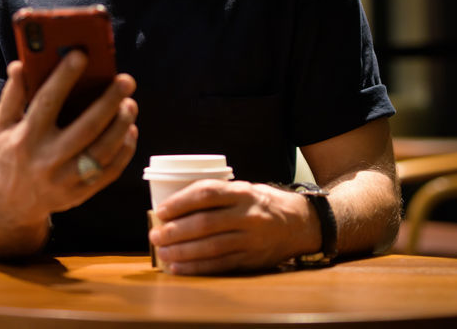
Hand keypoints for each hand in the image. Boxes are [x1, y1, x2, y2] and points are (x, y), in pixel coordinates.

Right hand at [0, 51, 137, 232]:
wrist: (12, 205)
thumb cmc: (10, 155)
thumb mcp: (2, 125)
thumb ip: (13, 95)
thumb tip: (21, 64)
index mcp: (25, 137)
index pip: (47, 102)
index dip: (64, 77)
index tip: (81, 55)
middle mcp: (46, 160)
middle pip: (86, 128)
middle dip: (109, 102)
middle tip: (126, 80)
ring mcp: (66, 180)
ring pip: (102, 151)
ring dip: (121, 125)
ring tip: (131, 104)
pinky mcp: (80, 194)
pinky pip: (110, 171)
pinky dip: (124, 150)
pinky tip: (130, 130)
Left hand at [149, 180, 316, 273]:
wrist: (300, 223)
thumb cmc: (261, 204)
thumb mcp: (243, 189)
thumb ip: (216, 195)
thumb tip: (173, 205)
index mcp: (243, 192)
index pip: (207, 193)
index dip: (181, 202)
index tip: (161, 210)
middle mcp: (248, 215)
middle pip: (205, 223)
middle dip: (176, 230)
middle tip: (155, 235)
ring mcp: (252, 239)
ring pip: (211, 247)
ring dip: (182, 251)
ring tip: (162, 252)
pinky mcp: (253, 259)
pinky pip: (220, 265)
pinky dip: (197, 267)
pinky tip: (178, 267)